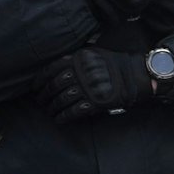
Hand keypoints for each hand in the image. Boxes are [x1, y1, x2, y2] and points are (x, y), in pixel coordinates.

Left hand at [36, 48, 151, 122]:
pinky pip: (73, 111)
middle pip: (55, 85)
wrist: (138, 75)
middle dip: (44, 95)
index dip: (40, 80)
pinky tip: (59, 120)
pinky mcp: (95, 102)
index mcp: (80, 59)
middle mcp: (82, 73)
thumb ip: (77, 59)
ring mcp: (89, 88)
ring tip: (49, 111)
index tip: (35, 87)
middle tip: (40, 101)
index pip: (52, 69)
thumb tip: (58, 68)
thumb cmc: (116, 64)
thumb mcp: (95, 54)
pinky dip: (63, 117)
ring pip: (62, 99)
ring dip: (52, 107)